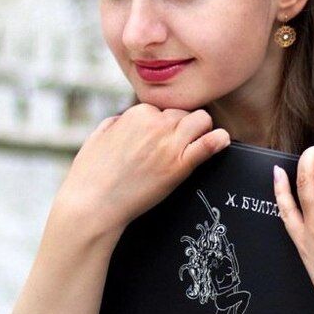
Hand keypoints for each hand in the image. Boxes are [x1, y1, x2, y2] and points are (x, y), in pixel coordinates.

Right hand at [55, 103, 230, 236]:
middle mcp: (156, 124)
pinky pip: (209, 144)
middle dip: (181, 126)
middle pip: (183, 114)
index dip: (162, 124)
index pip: (163, 110)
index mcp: (137, 113)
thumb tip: (127, 120)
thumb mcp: (97, 136)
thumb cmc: (90, 174)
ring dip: (201, 129)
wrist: (93, 204)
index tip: (159, 138)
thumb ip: (116, 122)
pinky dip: (219, 140)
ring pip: (201, 121)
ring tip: (198, 142)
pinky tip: (222, 141)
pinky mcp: (180, 166)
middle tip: (175, 145)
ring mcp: (169, 144)